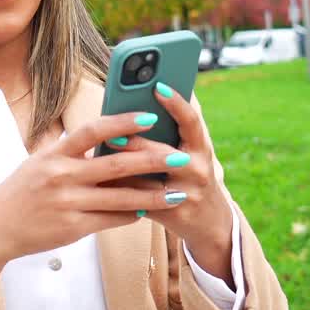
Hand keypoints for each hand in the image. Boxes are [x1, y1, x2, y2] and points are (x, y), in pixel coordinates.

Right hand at [0, 111, 190, 268]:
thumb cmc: (21, 191)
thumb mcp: (38, 162)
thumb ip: (68, 149)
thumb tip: (102, 132)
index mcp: (54, 154)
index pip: (92, 130)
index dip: (122, 122)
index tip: (149, 117)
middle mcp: (61, 176)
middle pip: (115, 164)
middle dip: (152, 160)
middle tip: (179, 156)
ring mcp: (68, 203)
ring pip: (121, 198)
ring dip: (153, 195)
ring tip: (178, 192)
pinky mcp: (72, 228)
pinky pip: (110, 220)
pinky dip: (132, 215)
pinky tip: (149, 211)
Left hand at [111, 85, 236, 281]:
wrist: (210, 223)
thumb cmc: (191, 177)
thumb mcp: (191, 155)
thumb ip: (171, 135)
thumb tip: (138, 107)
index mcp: (201, 149)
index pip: (191, 122)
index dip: (176, 103)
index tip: (157, 86)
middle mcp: (197, 170)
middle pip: (162, 153)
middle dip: (135, 144)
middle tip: (110, 135)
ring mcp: (186, 194)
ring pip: (147, 180)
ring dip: (121, 169)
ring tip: (98, 157)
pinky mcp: (173, 216)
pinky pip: (140, 201)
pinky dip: (120, 191)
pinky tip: (100, 184)